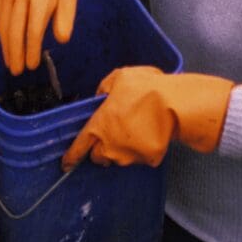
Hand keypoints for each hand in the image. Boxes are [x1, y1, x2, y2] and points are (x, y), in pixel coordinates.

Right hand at [0, 0, 78, 74]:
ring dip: (5, 44)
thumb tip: (61, 40)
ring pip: (2, 22)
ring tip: (9, 59)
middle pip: (14, 29)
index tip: (32, 65)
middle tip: (16, 70)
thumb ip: (66, 16)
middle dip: (14, 53)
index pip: (33, 30)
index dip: (31, 50)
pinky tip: (3, 38)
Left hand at [62, 67, 234, 169]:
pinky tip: (151, 133)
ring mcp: (129, 156)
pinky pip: (141, 156)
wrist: (175, 105)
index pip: (79, 147)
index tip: (66, 164)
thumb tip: (101, 97)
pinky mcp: (147, 161)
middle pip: (98, 156)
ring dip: (122, 148)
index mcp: (99, 126)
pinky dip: (143, 148)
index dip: (71, 156)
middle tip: (114, 132)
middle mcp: (110, 146)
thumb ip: (104, 89)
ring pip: (119, 157)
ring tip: (137, 128)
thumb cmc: (144, 88)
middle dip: (102, 148)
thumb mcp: (119, 77)